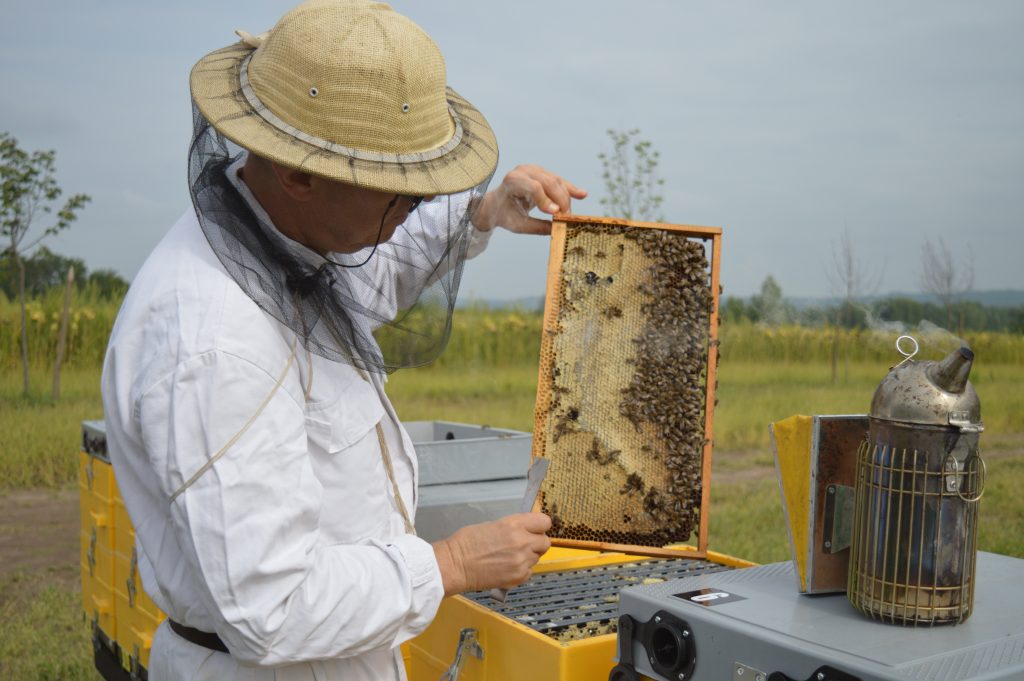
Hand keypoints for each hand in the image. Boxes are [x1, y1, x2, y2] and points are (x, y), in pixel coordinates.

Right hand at [432, 513, 551, 594]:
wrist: (455, 565)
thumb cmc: (467, 542)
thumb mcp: (493, 525)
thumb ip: (513, 528)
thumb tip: (525, 531)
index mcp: (514, 524)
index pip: (544, 522)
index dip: (539, 526)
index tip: (534, 529)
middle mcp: (522, 541)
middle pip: (545, 542)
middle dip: (536, 543)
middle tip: (522, 545)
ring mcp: (521, 561)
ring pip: (537, 558)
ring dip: (528, 557)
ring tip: (509, 557)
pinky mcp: (518, 577)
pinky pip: (529, 572)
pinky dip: (521, 571)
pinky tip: (506, 568)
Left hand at [473, 164, 586, 234]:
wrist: (497, 204)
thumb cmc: (505, 214)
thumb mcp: (518, 225)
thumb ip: (538, 227)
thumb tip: (559, 229)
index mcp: (512, 180)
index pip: (534, 187)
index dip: (547, 200)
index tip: (556, 214)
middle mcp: (523, 170)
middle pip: (549, 182)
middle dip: (561, 200)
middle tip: (567, 218)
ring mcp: (534, 170)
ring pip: (556, 181)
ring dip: (566, 198)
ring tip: (570, 215)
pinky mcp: (543, 173)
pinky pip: (559, 181)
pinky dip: (570, 189)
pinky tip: (582, 195)